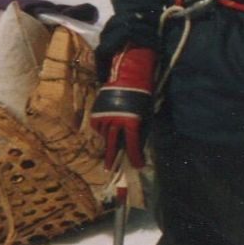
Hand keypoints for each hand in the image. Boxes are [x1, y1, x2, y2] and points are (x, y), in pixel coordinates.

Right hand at [90, 45, 154, 168]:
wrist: (130, 76)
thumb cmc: (142, 96)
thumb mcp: (146, 114)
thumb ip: (140, 130)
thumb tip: (136, 147)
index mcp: (132, 120)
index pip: (132, 145)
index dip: (135, 157)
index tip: (137, 165)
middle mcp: (117, 119)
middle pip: (113, 144)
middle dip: (112, 158)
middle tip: (110, 169)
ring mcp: (105, 115)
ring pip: (104, 136)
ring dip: (108, 142)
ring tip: (111, 148)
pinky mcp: (97, 111)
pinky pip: (97, 127)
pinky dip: (101, 131)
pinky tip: (106, 131)